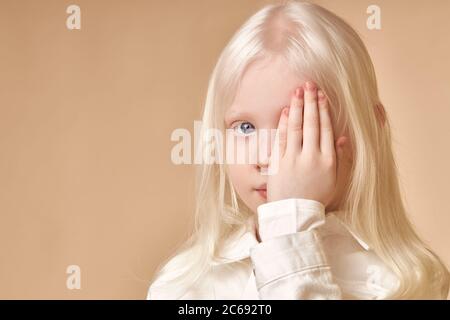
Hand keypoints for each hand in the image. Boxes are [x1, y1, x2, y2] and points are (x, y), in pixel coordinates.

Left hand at [267, 81, 348, 207]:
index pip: (326, 129)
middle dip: (310, 102)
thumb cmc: (317, 197)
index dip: (324, 110)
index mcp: (328, 160)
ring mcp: (294, 159)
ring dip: (296, 107)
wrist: (296, 214)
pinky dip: (283, 124)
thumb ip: (341, 158)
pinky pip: (281, 139)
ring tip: (297, 91)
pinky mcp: (279, 163)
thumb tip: (343, 137)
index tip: (322, 95)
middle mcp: (312, 157)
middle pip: (312, 124)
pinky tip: (285, 111)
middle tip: (309, 84)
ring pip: (296, 128)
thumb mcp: (335, 180)